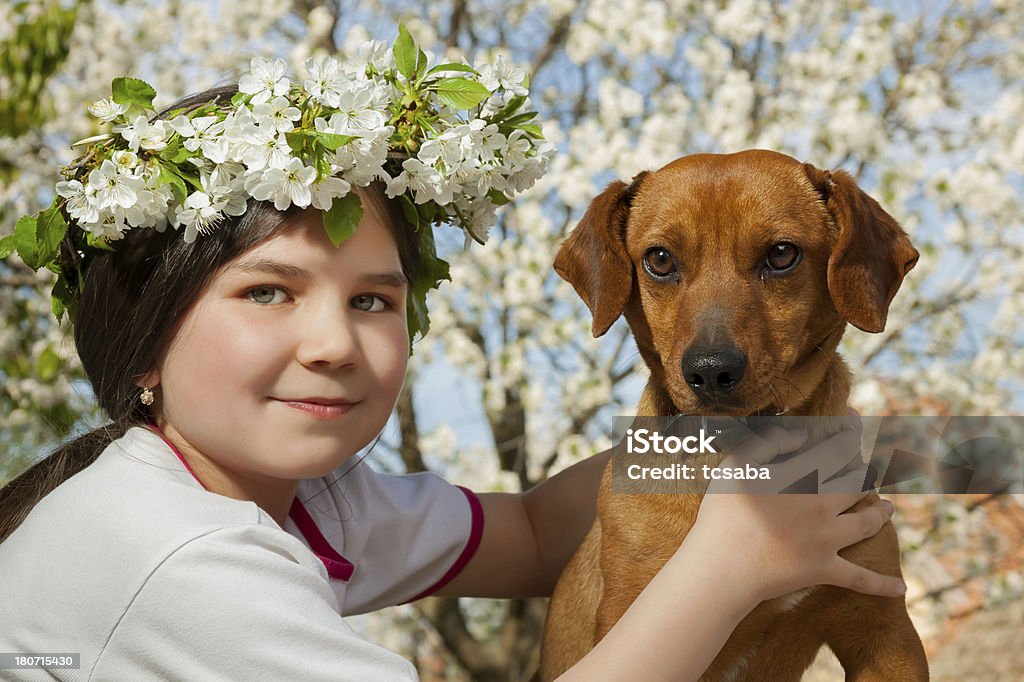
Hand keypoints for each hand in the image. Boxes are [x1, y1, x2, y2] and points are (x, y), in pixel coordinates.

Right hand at [687, 410, 904, 602]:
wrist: (724, 566)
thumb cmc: (723, 512)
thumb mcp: (737, 463)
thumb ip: (770, 441)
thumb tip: (803, 436)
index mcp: (803, 476)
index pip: (838, 447)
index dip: (850, 430)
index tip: (853, 417)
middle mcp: (823, 505)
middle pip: (857, 483)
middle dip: (866, 471)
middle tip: (867, 466)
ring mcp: (827, 539)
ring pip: (866, 522)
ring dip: (881, 513)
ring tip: (887, 508)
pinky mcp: (823, 569)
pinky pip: (859, 578)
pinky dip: (881, 584)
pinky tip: (902, 587)